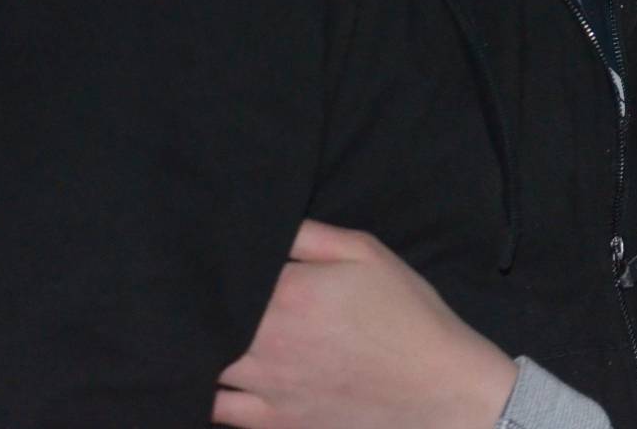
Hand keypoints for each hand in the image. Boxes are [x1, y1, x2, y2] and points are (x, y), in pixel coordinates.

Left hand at [212, 221, 517, 428]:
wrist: (439, 388)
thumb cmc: (407, 315)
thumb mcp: (366, 254)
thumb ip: (307, 235)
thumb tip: (257, 226)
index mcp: (288, 295)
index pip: (222, 276)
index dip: (210, 269)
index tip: (205, 261)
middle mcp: (267, 344)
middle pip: (204, 322)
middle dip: (197, 307)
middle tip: (198, 294)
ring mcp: (267, 389)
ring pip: (203, 366)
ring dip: (199, 347)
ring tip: (204, 332)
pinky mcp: (274, 424)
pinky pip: (218, 410)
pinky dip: (209, 392)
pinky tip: (216, 376)